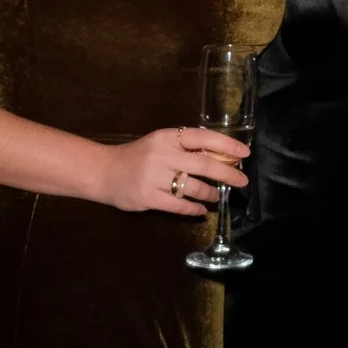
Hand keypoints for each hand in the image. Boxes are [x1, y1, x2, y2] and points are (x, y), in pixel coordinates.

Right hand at [103, 124, 249, 215]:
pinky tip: (201, 210)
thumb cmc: (137, 156)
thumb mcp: (161, 144)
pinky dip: (194, 208)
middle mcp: (162, 155)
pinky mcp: (148, 198)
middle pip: (204, 164)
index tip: (245, 153)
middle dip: (227, 173)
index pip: (202, 137)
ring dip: (210, 193)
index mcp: (167, 138)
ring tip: (218, 196)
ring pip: (193, 187)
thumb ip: (185, 147)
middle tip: (242, 181)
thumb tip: (221, 153)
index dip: (226, 144)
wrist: (103, 172)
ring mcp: (154, 178)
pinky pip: (179, 205)